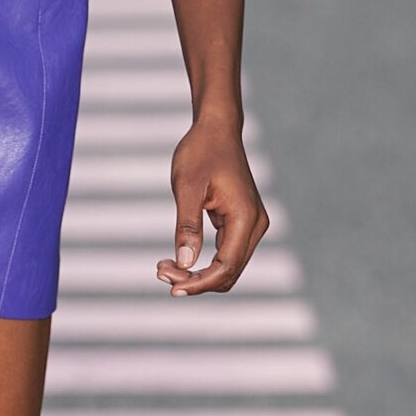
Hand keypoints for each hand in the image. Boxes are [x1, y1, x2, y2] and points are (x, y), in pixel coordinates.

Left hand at [157, 115, 268, 295]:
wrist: (216, 128)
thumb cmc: (200, 152)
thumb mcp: (187, 187)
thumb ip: (187, 226)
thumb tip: (185, 262)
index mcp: (245, 217)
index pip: (226, 267)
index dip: (200, 283)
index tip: (172, 287)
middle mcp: (255, 225)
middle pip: (229, 272)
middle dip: (196, 280)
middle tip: (160, 270)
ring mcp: (251, 224)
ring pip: (228, 267)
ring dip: (199, 274)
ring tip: (165, 266)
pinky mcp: (241, 222)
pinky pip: (225, 254)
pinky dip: (204, 262)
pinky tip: (177, 258)